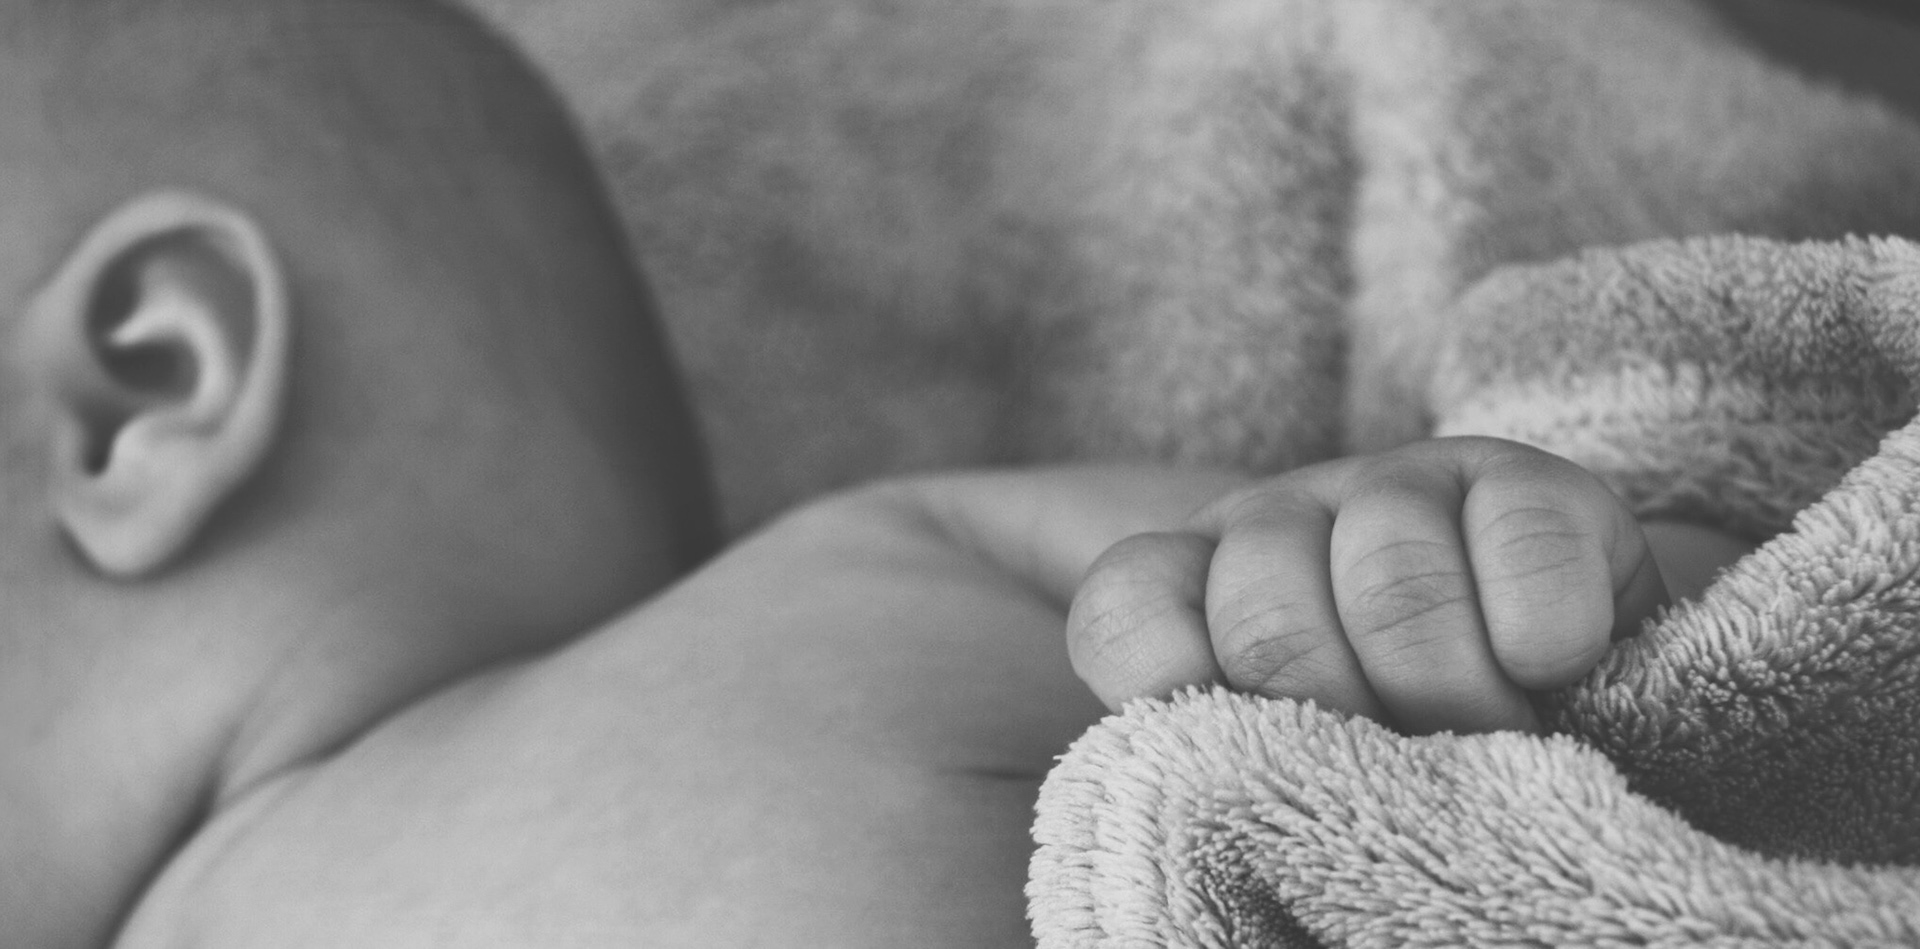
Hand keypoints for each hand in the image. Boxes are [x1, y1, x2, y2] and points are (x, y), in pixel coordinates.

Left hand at [1065, 437, 1672, 734]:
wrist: (1552, 695)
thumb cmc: (1383, 760)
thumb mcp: (1269, 771)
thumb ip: (1208, 764)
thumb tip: (1193, 813)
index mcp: (1193, 588)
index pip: (1125, 616)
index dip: (1178, 692)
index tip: (1246, 761)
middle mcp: (1279, 523)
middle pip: (1267, 618)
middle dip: (1345, 724)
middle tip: (1400, 774)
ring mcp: (1398, 487)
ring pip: (1391, 580)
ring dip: (1452, 692)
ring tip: (1489, 739)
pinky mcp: (1526, 483)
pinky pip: (1524, 543)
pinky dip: (1541, 631)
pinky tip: (1550, 669)